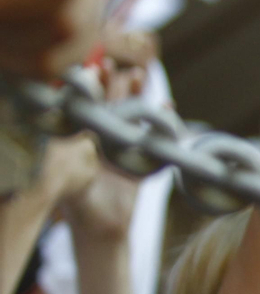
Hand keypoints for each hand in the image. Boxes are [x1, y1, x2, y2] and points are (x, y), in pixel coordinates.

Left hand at [58, 48, 147, 241]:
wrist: (104, 231)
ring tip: (139, 74)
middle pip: (108, 104)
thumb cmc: (81, 209)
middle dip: (110, 83)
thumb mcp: (70, 187)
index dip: (87, 89)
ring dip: (136, 94)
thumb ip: (67, 172)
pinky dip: (164, 121)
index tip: (88, 70)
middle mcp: (102, 141)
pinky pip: (155, 136)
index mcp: (83, 143)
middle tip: (111, 62)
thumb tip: (58, 153)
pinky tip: (168, 107)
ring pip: (131, 115)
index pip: (85, 108)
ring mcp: (124, 148)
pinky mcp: (144, 160)